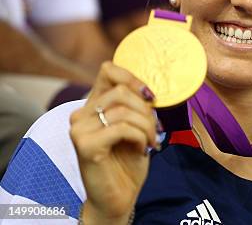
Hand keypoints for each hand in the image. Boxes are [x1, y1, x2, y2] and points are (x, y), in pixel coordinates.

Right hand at [69, 62, 158, 222]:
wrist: (117, 198)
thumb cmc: (127, 161)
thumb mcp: (135, 126)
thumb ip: (135, 106)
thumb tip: (151, 91)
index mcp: (92, 105)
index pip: (108, 70)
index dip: (133, 78)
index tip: (150, 97)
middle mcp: (80, 114)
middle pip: (122, 91)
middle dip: (147, 110)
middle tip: (156, 129)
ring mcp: (79, 130)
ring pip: (125, 110)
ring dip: (147, 126)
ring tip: (151, 141)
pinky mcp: (85, 146)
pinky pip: (123, 128)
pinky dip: (140, 137)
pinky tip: (142, 149)